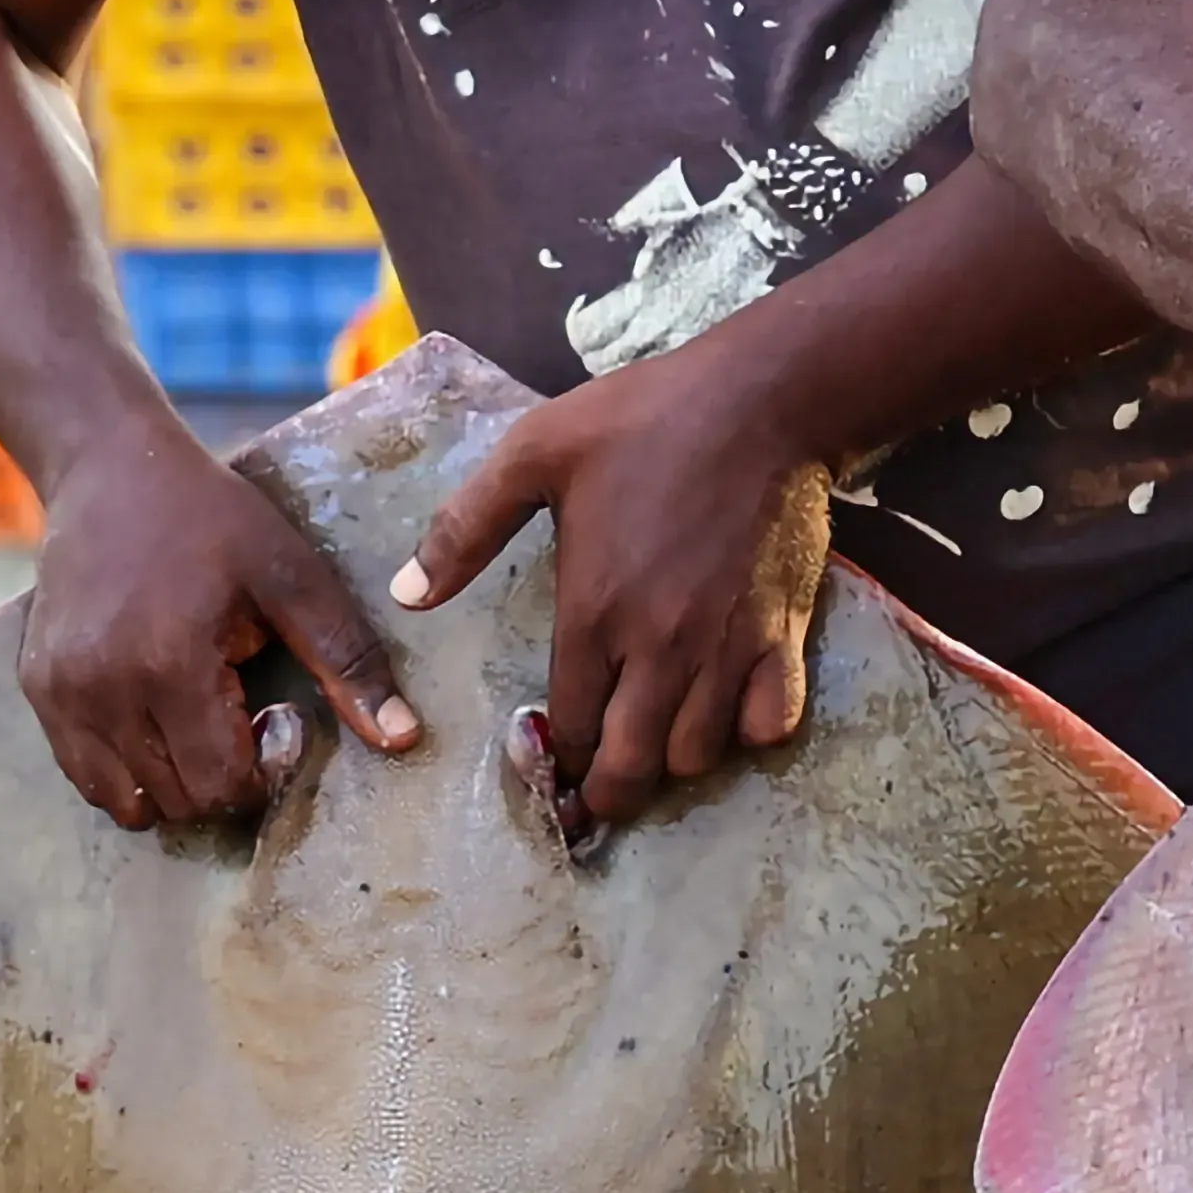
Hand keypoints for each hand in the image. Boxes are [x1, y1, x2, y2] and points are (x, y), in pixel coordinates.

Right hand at [19, 422, 416, 833]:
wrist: (110, 470)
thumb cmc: (213, 519)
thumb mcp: (294, 578)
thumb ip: (347, 662)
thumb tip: (402, 737)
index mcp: (169, 664)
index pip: (220, 784)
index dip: (261, 770)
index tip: (274, 722)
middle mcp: (102, 690)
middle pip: (177, 800)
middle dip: (222, 780)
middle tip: (239, 718)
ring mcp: (59, 694)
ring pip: (127, 800)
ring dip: (173, 783)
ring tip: (197, 720)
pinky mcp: (36, 689)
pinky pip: (84, 775)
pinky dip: (126, 770)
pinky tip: (156, 719)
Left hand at [390, 342, 836, 824]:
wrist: (763, 398)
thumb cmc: (643, 419)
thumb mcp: (533, 452)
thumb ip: (465, 528)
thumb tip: (408, 594)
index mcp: (594, 611)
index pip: (569, 729)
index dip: (553, 760)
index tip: (548, 760)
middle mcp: (660, 646)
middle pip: (631, 768)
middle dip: (605, 794)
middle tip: (594, 791)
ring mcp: (728, 646)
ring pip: (700, 757)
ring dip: (672, 762)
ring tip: (656, 741)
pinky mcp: (784, 634)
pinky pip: (772, 722)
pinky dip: (750, 732)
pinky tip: (729, 710)